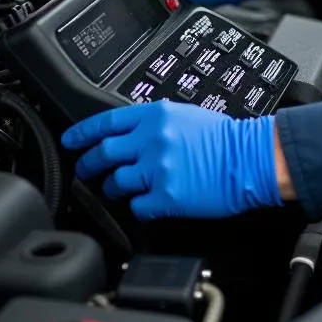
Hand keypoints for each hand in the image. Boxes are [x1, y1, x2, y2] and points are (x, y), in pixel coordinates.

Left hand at [62, 100, 283, 219]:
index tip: (71, 141)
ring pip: (115, 182)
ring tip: (125, 189)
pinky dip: (140, 206)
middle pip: (102, 153)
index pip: (106, 122)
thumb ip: (154, 123)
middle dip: (88, 165)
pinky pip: (136, 206)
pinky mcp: (165, 196)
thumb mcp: (185, 115)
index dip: (82, 133)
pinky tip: (150, 202)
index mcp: (156, 115)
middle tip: (86, 170)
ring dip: (115, 188)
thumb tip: (129, 136)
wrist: (250, 157)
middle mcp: (152, 139)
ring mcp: (157, 168)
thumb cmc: (225, 138)